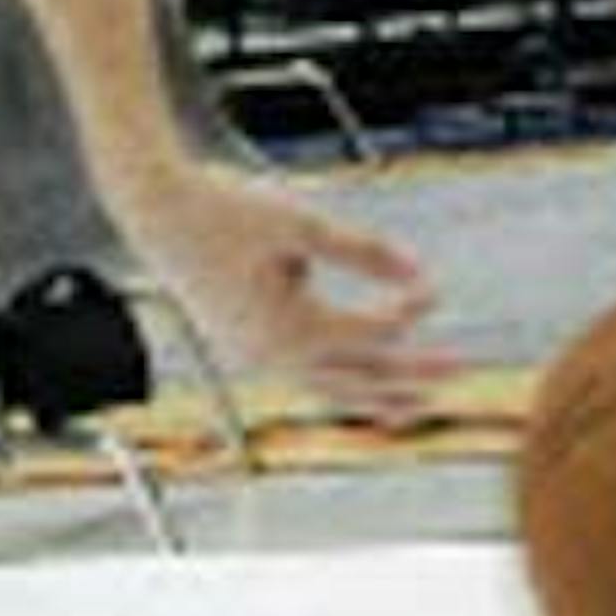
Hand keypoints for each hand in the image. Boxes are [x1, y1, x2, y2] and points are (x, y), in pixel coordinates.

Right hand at [96, 150, 460, 427]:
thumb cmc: (226, 210)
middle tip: (457, 372)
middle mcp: (272, 355)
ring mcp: (256, 356)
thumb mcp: (302, 223)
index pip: (369, 335)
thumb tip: (418, 272)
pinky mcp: (245, 346)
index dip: (408, 311)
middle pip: (357, 382)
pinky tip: (355, 376)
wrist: (158, 212)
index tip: (433, 289)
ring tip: (414, 405)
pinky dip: (338, 382)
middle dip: (409, 381)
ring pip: (328, 390)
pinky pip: (303, 377)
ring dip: (374, 396)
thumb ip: (362, 250)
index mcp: (289, 328)